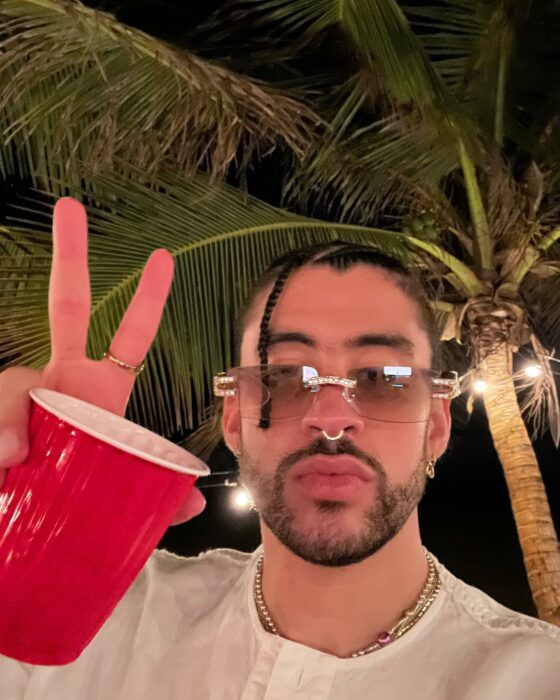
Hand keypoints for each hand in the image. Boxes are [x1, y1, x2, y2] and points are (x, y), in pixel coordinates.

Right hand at [0, 197, 205, 522]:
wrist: (21, 535)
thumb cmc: (75, 508)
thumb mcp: (123, 500)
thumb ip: (158, 496)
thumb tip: (194, 500)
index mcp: (100, 392)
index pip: (128, 336)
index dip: (147, 299)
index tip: (163, 258)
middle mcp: (62, 382)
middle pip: (67, 307)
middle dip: (70, 256)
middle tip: (71, 206)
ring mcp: (24, 399)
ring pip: (12, 382)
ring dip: (9, 421)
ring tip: (16, 460)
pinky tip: (6, 459)